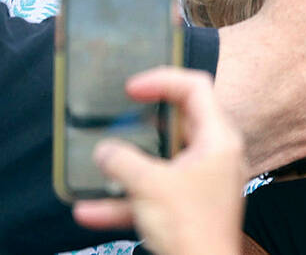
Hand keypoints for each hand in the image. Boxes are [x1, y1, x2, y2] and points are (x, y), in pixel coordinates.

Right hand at [72, 67, 243, 254]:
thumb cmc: (189, 226)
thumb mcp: (149, 186)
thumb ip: (123, 162)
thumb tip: (104, 150)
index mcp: (218, 138)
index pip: (196, 88)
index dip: (163, 80)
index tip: (130, 88)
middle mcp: (216, 156)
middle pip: (179, 123)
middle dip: (143, 122)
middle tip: (117, 116)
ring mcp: (204, 183)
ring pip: (162, 163)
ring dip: (128, 166)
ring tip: (97, 162)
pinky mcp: (190, 209)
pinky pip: (155, 196)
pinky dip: (126, 201)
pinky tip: (87, 212)